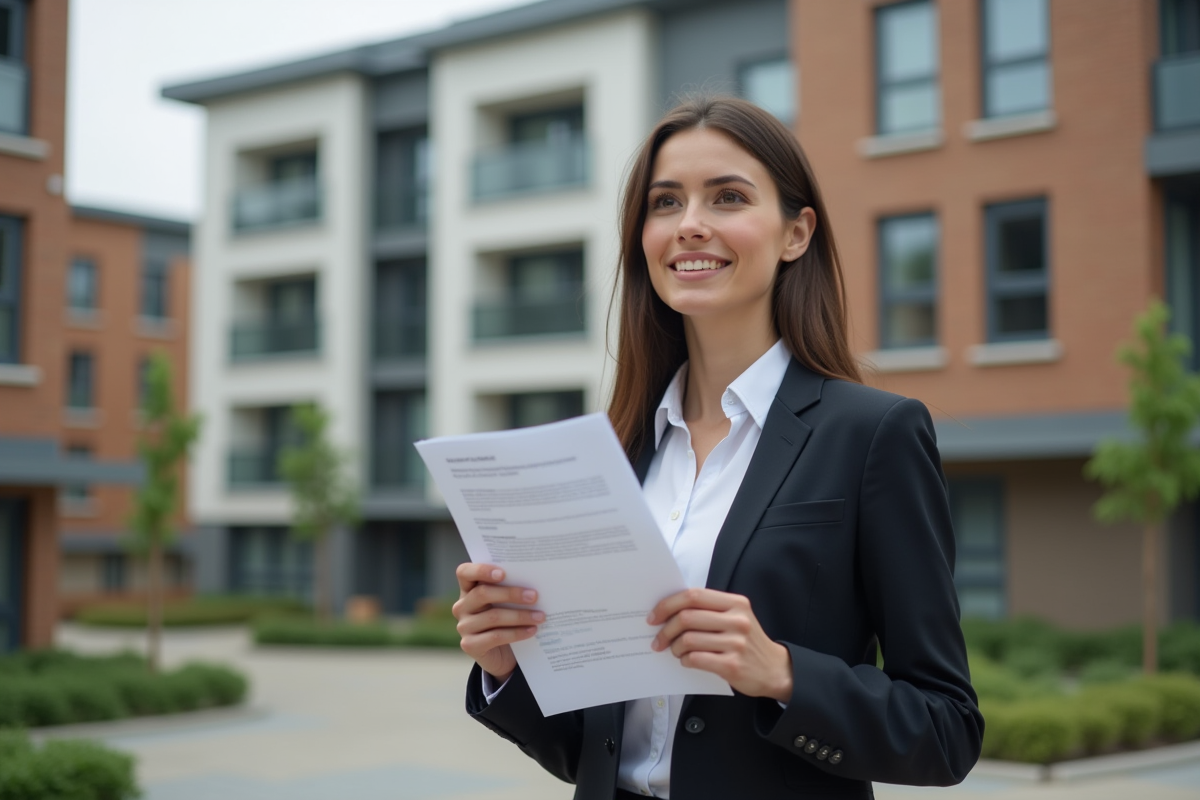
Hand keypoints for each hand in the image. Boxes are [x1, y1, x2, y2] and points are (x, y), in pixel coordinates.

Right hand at [452, 563, 542, 682]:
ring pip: (493, 616)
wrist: (503, 654)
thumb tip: (535, 581)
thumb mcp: (506, 603)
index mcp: (468, 589)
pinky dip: (517, 633)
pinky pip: (496, 636)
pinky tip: (532, 630)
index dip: (481, 570)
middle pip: (483, 593)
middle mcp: (462, 606)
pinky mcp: (469, 645)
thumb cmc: (507, 620)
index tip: (503, 573)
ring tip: (540, 616)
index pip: (464, 572)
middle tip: (534, 596)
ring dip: (520, 616)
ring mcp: (464, 626)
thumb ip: (511, 588)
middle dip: (511, 594)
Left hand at [648, 588, 792, 701]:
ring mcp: (736, 643)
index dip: (668, 604)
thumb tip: (670, 611)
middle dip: (666, 629)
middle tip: (658, 640)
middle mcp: (737, 620)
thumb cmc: (748, 642)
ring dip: (674, 647)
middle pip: (687, 617)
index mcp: (735, 603)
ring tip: (675, 651)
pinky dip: (685, 660)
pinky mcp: (732, 665)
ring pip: (688, 639)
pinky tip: (686, 660)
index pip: (693, 596)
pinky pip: (696, 659)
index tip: (654, 616)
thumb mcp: (736, 617)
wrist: (775, 669)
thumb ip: (710, 610)